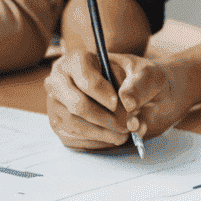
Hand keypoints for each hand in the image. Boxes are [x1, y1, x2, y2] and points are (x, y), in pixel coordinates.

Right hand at [46, 50, 187, 149]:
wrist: (136, 93)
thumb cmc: (137, 79)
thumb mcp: (145, 74)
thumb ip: (138, 85)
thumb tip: (128, 103)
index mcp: (78, 59)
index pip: (85, 78)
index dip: (102, 93)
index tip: (118, 103)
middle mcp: (60, 81)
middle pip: (77, 105)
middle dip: (105, 119)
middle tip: (126, 125)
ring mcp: (56, 104)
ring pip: (76, 125)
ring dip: (104, 133)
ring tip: (125, 133)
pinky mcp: (59, 125)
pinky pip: (74, 139)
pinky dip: (97, 141)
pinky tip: (114, 137)